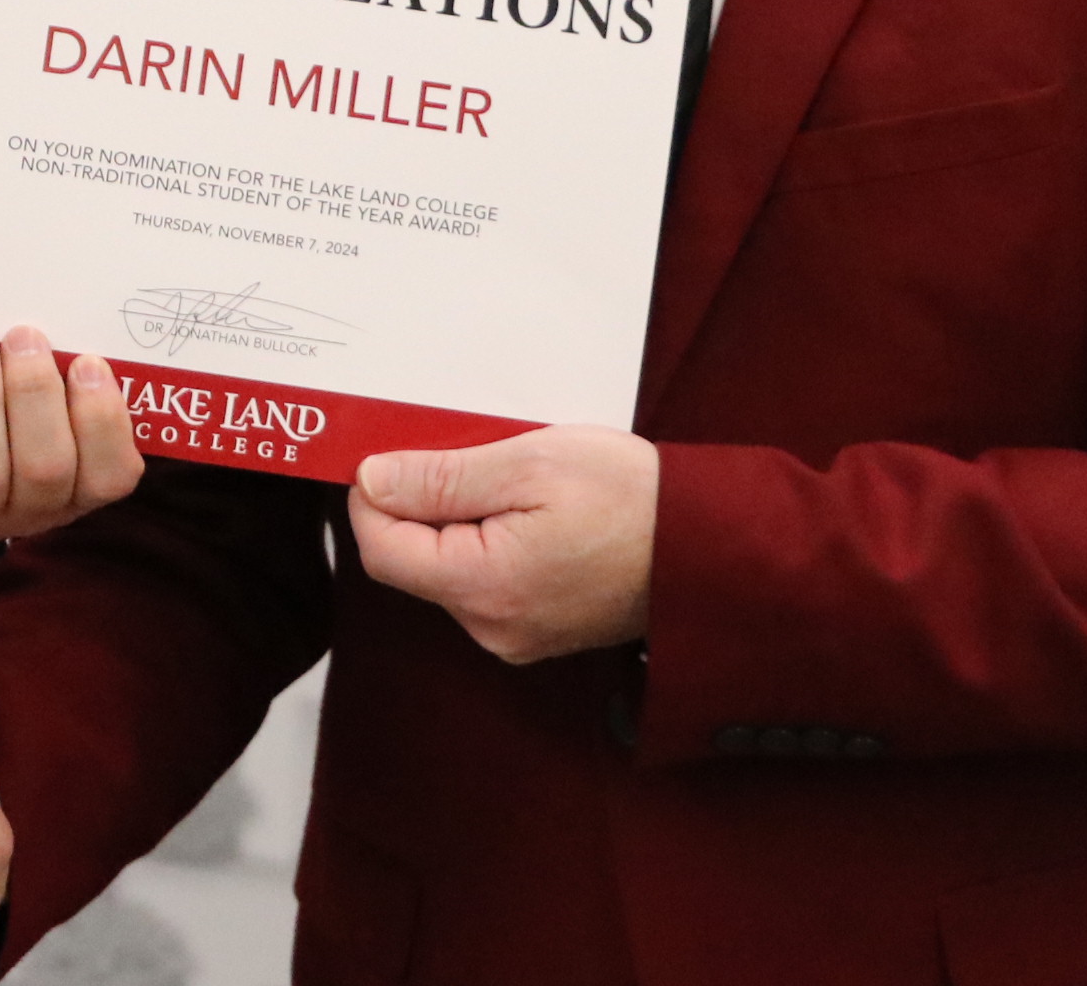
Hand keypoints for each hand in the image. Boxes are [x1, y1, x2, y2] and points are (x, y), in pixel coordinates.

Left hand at [0, 327, 142, 549]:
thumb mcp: (30, 419)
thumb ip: (51, 388)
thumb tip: (50, 328)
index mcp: (71, 489)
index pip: (110, 476)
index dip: (104, 421)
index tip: (88, 362)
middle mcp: (25, 511)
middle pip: (45, 469)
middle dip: (36, 394)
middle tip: (25, 335)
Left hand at [346, 425, 658, 662]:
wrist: (714, 548)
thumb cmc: (632, 499)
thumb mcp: (528, 463)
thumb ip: (441, 477)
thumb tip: (371, 481)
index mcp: (483, 589)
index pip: (381, 549)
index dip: (374, 496)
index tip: (392, 450)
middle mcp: (492, 628)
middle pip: (413, 560)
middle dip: (424, 501)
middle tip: (471, 451)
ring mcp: (517, 635)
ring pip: (448, 567)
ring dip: (460, 517)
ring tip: (514, 478)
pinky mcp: (539, 630)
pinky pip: (486, 580)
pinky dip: (490, 538)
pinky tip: (531, 508)